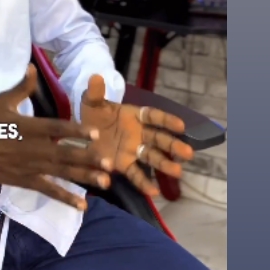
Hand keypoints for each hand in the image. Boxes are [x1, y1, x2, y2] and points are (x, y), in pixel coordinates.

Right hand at [0, 65, 110, 210]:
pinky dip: (66, 198)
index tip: (96, 134)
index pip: (57, 129)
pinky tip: (82, 205)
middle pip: (65, 154)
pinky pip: (49, 190)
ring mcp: (31, 167)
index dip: (77, 131)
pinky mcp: (26, 180)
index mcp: (30, 127)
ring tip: (105, 183)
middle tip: (111, 164)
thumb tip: (33, 67)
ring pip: (62, 173)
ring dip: (84, 178)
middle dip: (89, 159)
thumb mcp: (3, 102)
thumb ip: (22, 87)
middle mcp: (33, 148)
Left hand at [79, 75, 193, 197]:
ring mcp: (132, 151)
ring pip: (151, 157)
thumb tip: (95, 77)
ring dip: (164, 164)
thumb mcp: (91, 103)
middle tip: (188, 153)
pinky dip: (144, 183)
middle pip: (158, 139)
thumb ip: (94, 93)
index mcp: (134, 116)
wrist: (81, 133)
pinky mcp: (123, 165)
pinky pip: (135, 175)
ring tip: (178, 172)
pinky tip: (154, 192)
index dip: (167, 120)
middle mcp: (138, 134)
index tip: (180, 125)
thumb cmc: (93, 114)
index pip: (153, 116)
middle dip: (172, 146)